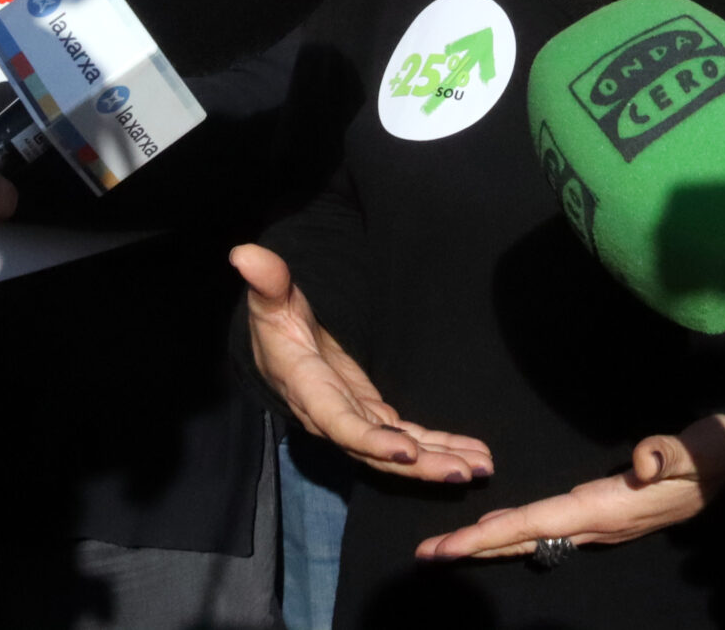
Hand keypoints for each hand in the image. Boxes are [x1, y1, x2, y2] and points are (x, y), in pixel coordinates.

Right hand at [230, 244, 493, 483]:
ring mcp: (355, 422)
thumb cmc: (275, 321)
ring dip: (438, 462)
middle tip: (463, 472)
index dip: (372, 441)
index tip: (407, 452)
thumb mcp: (271, 299)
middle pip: (376, 451)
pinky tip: (471, 455)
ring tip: (480, 468)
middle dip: (420, 465)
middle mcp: (333, 417)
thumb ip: (267, 280)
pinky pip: (407, 441)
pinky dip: (438, 448)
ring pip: (397, 453)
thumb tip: (243, 253)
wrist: (279, 348)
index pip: (340, 424)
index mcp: (309, 390)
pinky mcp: (372, 419)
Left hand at [415, 415, 724, 561]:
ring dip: (490, 543)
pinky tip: (499, 530)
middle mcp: (596, 524)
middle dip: (474, 549)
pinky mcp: (603, 513)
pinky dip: (516, 531)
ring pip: (533, 537)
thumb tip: (646, 459)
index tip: (449, 547)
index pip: (536, 525)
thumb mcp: (695, 451)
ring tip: (450, 547)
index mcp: (606, 510)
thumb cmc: (711, 454)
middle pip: (523, 539)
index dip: (489, 536)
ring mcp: (599, 523)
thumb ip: (669, 454)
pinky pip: (548, 528)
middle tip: (426, 554)